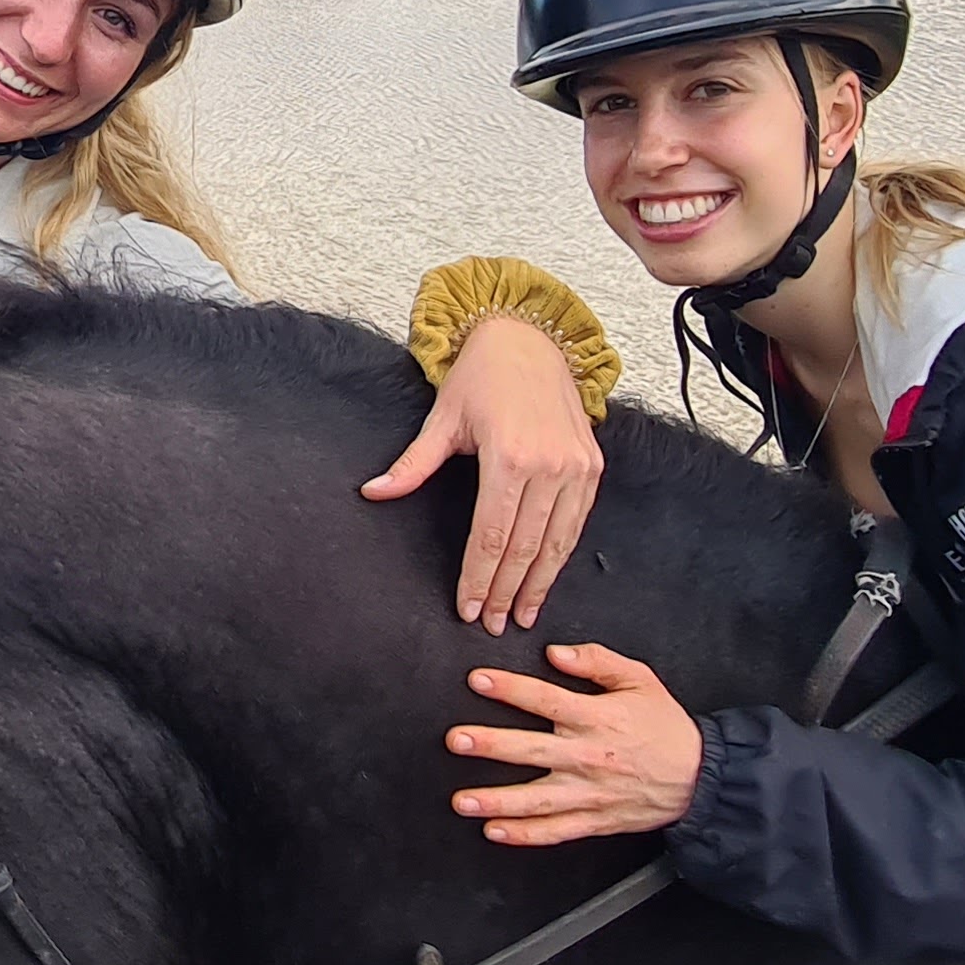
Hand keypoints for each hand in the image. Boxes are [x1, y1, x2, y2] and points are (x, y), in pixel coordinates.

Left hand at [361, 313, 603, 631]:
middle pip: (524, 548)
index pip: (491, 535)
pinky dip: (561, 557)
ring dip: (537, 585)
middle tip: (489, 624)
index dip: (478, 577)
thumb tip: (373, 492)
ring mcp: (576, 467)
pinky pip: (577, 524)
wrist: (530, 340)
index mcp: (509, 456)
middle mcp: (549, 466)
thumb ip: (412, 464)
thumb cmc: (481, 377)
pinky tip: (546, 581)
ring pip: (556, 543)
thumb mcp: (442, 418)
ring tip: (520, 616)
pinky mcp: (592, 466)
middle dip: (504, 592)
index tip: (466, 608)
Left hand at [448, 642, 705, 844]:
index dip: (510, 688)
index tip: (478, 681)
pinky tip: (494, 831)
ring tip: (462, 800)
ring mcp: (589, 792)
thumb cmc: (666, 728)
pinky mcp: (594, 820)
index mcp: (597, 718)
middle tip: (458, 740)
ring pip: (536, 799)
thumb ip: (597, 661)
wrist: (699, 777)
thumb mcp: (640, 680)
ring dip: (496, 800)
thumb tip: (557, 653)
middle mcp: (588, 757)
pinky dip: (524, 834)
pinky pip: (555, 831)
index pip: (545, 700)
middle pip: (532, 750)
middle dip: (491, 745)